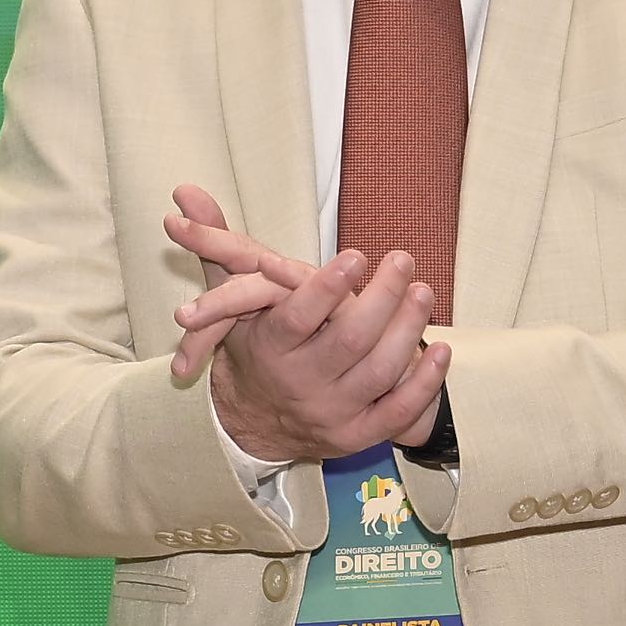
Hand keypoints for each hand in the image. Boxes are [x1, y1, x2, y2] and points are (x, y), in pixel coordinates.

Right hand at [165, 185, 443, 463]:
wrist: (254, 422)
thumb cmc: (252, 346)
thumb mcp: (231, 297)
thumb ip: (217, 243)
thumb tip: (184, 190)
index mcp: (269, 347)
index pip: (298, 318)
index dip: (327, 288)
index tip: (356, 255)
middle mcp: (300, 382)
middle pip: (348, 341)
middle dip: (381, 300)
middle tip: (403, 261)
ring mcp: (332, 411)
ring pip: (379, 372)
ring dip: (408, 331)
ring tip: (424, 292)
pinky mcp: (358, 435)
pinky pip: (398, 412)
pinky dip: (424, 383)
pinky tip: (440, 349)